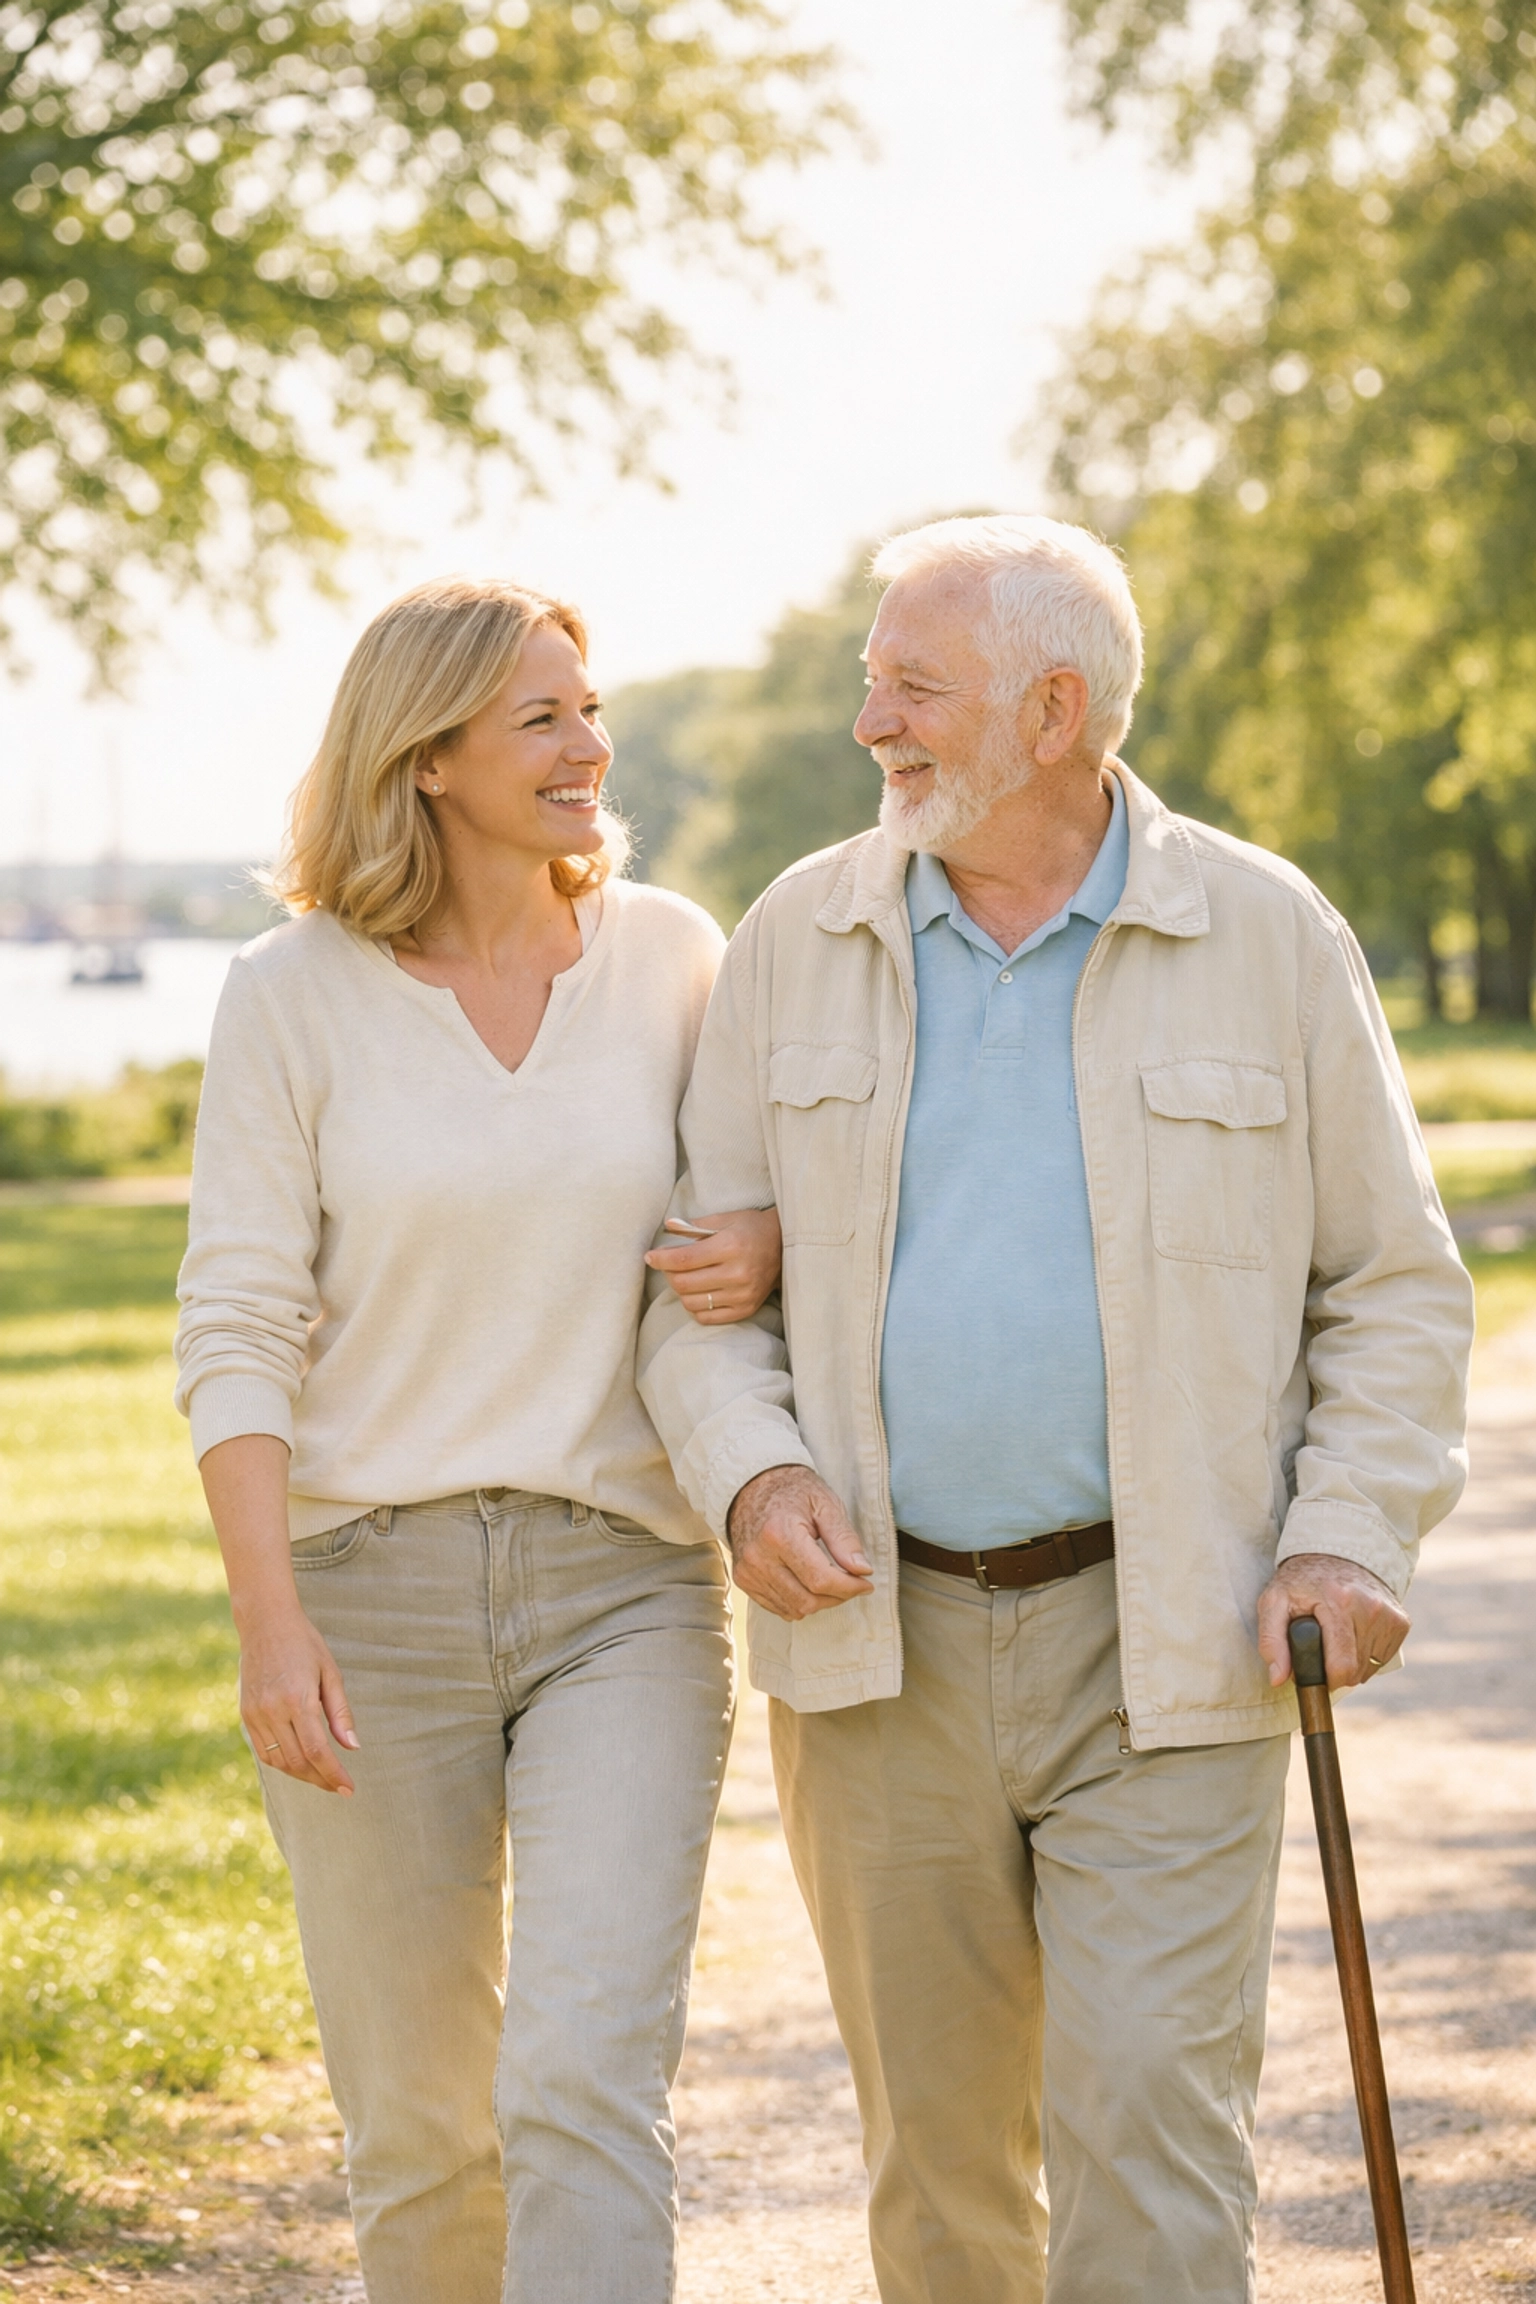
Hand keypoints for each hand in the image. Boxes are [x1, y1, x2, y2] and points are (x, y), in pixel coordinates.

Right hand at [239, 1601, 359, 1794]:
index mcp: (297, 1699)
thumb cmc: (305, 1644)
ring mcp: (255, 1714)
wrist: (265, 1623)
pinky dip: (282, 1763)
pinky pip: (264, 1751)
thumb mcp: (330, 1672)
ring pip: (278, 1761)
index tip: (349, 1789)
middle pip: (297, 1762)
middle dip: (320, 1779)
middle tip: (339, 1786)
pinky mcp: (245, 1714)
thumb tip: (353, 1748)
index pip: (317, 1751)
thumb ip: (341, 1713)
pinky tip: (300, 1762)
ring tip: (322, 1776)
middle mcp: (272, 1710)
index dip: (333, 1774)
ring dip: (302, 1775)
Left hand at [645, 1207, 782, 1324]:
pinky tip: (699, 1293)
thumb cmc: (752, 1229)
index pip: (683, 1259)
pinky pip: (707, 1317)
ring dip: (681, 1291)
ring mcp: (742, 1295)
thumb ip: (695, 1226)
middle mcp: (736, 1273)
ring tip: (686, 1278)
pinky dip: (695, 1306)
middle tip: (670, 1266)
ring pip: (691, 1302)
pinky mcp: (745, 1309)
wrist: (787, 1248)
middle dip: (669, 1274)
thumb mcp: (725, 1219)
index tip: (650, 1257)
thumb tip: (668, 1226)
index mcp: (729, 1246)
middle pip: (683, 1283)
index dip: (660, 1259)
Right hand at [726, 1464, 872, 1620]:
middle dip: (838, 1596)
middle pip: (808, 1600)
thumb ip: (844, 1538)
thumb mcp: (826, 1504)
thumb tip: (862, 1571)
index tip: (866, 1583)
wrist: (752, 1486)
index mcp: (779, 1534)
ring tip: (832, 1581)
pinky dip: (800, 1602)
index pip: (820, 1579)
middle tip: (853, 1581)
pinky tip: (810, 1583)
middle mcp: (759, 1557)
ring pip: (795, 1609)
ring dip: (820, 1602)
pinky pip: (779, 1608)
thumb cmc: (793, 1491)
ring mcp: (748, 1571)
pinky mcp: (744, 1580)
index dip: (849, 1587)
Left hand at [1257, 1553, 1409, 1690]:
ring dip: (1351, 1662)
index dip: (1323, 1677)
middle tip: (1320, 1649)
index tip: (1311, 1668)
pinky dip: (1365, 1655)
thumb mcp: (1274, 1602)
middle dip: (1334, 1671)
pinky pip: (1382, 1658)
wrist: (1337, 1551)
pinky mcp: (1401, 1622)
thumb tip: (1276, 1679)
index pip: (1341, 1667)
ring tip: (1335, 1638)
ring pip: (1369, 1668)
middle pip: (1355, 1671)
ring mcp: (1390, 1616)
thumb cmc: (1301, 1580)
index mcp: (1339, 1602)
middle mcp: (1371, 1608)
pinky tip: (1352, 1634)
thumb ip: (1270, 1640)